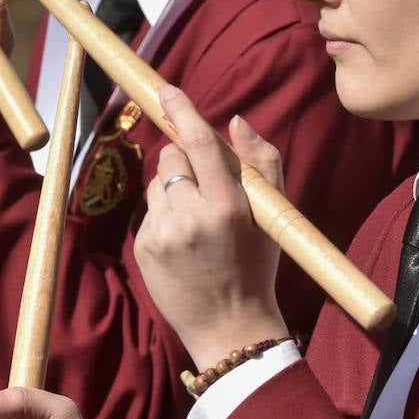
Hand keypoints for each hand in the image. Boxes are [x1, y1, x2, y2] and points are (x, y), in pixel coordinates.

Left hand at [133, 86, 288, 370]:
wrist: (230, 327)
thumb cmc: (256, 266)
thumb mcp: (273, 216)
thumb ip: (262, 162)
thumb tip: (234, 121)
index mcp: (228, 204)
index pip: (197, 143)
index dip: (182, 111)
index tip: (167, 91)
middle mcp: (192, 215)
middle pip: (171, 157)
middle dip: (183, 158)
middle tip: (203, 185)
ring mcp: (164, 232)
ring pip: (157, 182)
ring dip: (173, 189)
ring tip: (196, 221)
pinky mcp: (145, 247)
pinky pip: (149, 211)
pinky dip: (164, 215)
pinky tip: (183, 242)